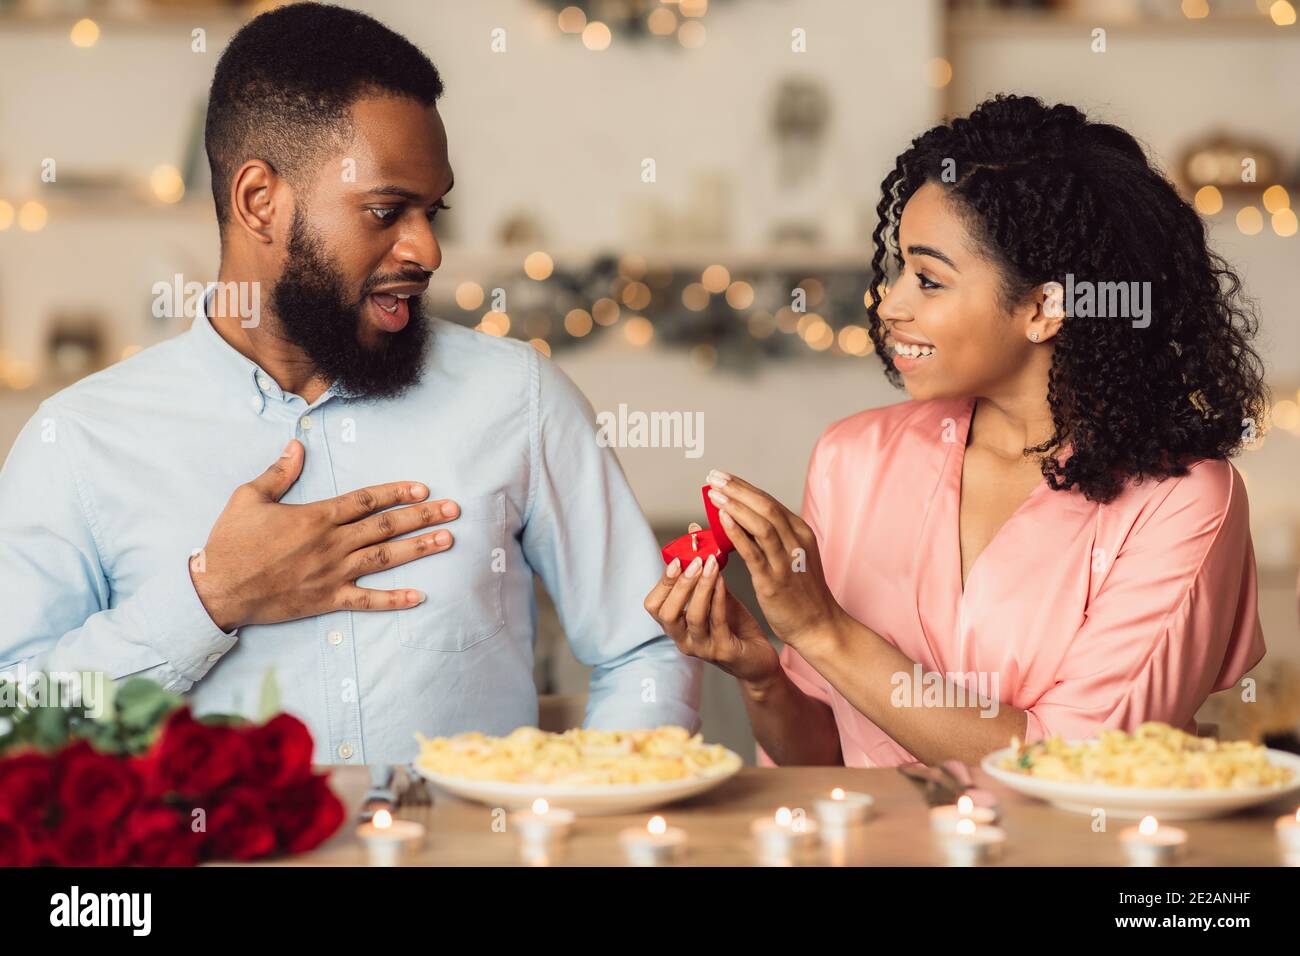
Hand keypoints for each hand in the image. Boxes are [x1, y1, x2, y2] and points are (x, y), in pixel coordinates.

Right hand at [191, 439, 458, 630]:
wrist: (218, 589)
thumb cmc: (231, 543)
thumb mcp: (249, 497)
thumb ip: (278, 473)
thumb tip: (296, 446)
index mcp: (316, 517)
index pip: (366, 500)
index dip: (397, 492)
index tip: (423, 488)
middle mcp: (332, 543)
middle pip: (386, 526)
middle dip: (422, 516)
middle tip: (454, 510)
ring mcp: (333, 573)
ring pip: (385, 558)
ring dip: (419, 548)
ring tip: (447, 540)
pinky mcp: (328, 599)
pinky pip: (367, 600)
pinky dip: (393, 600)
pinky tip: (419, 597)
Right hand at [643, 552, 779, 686]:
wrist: (759, 655)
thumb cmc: (735, 625)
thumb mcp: (716, 594)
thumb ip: (704, 570)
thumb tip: (694, 533)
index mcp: (676, 625)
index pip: (653, 605)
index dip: (662, 582)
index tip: (677, 559)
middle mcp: (682, 639)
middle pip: (666, 614)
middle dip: (679, 585)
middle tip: (695, 561)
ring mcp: (702, 648)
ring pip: (693, 617)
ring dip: (701, 588)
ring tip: (711, 565)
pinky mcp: (723, 652)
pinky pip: (718, 621)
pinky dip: (719, 598)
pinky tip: (724, 580)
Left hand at [705, 469, 843, 647]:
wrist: (819, 626)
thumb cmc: (802, 593)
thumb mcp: (793, 556)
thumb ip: (773, 537)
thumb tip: (742, 518)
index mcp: (801, 532)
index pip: (769, 501)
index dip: (744, 487)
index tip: (724, 477)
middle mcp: (796, 542)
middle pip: (765, 506)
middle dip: (737, 489)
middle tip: (714, 476)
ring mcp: (787, 561)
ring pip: (761, 524)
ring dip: (735, 506)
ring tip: (713, 493)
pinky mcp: (775, 581)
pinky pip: (754, 552)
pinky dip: (738, 533)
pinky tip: (722, 520)